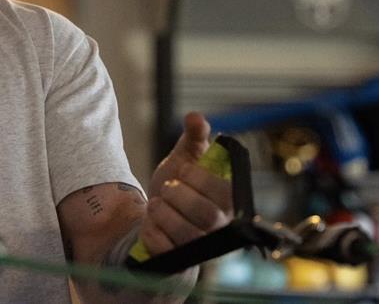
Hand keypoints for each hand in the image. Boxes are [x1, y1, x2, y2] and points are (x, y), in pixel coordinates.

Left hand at [140, 112, 232, 254]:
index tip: (181, 171)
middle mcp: (221, 228)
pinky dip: (151, 230)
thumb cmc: (178, 186)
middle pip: (205, 213)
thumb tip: (195, 116)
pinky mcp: (180, 262)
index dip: (195, 177)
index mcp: (228, 200)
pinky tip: (152, 223)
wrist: (157, 216)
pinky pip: (163, 248)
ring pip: (184, 232)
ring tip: (158, 204)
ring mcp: (201, 248)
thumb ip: (193, 138)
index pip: (221, 190)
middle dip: (177, 194)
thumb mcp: (184, 158)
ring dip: (162, 212)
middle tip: (167, 188)